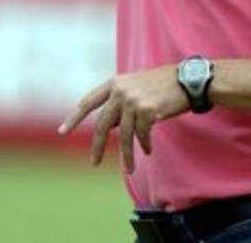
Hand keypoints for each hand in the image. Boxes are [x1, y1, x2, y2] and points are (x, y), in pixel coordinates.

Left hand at [58, 65, 189, 173]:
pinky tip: (147, 150)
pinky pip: (141, 135)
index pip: (88, 102)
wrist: (188, 80)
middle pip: (102, 125)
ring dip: (127, 155)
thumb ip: (119, 103)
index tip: (62, 131)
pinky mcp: (147, 111)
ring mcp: (133, 100)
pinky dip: (144, 145)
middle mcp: (120, 91)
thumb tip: (108, 127)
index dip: (74, 117)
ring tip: (130, 170)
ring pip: (123, 135)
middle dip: (97, 146)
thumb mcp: (135, 87)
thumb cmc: (163, 85)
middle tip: (93, 162)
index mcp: (114, 83)